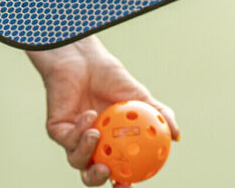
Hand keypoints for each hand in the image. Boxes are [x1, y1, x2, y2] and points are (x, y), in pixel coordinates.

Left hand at [31, 38, 179, 185]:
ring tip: (96, 134)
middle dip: (97, 179)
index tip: (129, 185)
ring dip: (86, 152)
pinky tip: (90, 114)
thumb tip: (177, 136)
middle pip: (92, 174)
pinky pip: (67, 138)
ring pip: (76, 160)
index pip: (116, 170)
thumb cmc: (111, 78)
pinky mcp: (57, 129)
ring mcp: (73, 139)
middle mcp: (91, 146)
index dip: (122, 183)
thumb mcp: (140, 96)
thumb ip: (159, 115)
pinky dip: (80, 129)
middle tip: (108, 171)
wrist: (85, 59)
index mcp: (111, 144)